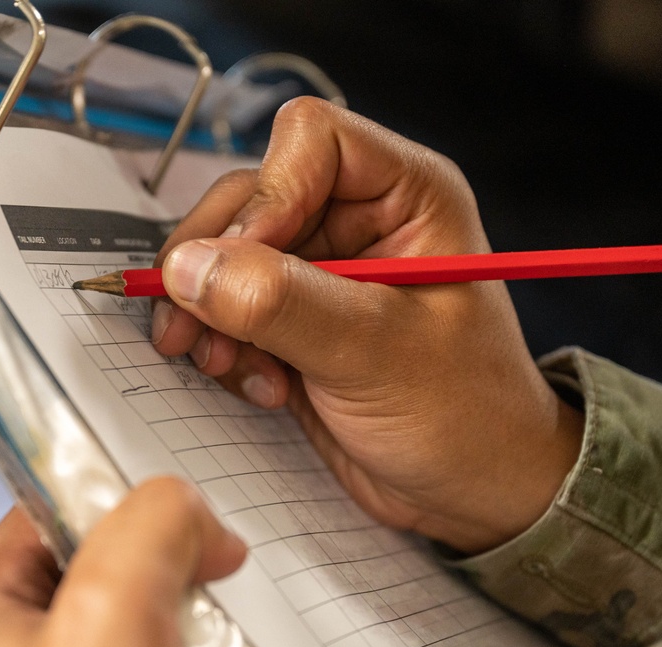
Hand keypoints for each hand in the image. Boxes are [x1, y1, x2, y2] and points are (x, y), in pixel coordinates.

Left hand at [0, 477, 245, 646]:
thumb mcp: (110, 608)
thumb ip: (148, 524)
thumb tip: (188, 508)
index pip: (48, 503)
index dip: (113, 488)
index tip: (167, 491)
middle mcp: (17, 642)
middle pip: (105, 547)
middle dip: (163, 550)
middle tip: (202, 561)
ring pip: (144, 597)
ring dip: (190, 597)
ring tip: (213, 607)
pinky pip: (166, 640)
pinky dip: (199, 636)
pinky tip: (215, 644)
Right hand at [151, 98, 582, 553]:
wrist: (473, 491)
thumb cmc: (466, 416)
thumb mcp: (376, 352)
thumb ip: (282, 304)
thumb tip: (189, 267)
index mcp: (406, 196)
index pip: (310, 140)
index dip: (268, 194)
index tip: (244, 262)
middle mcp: (359, 221)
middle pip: (250, 199)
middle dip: (216, 264)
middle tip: (193, 324)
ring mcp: (322, 272)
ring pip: (227, 255)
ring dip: (211, 312)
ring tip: (228, 365)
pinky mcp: (295, 321)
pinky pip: (229, 308)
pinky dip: (225, 345)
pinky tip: (261, 387)